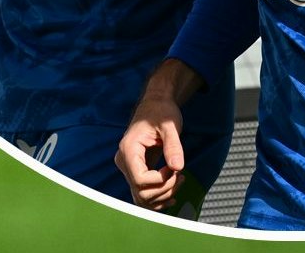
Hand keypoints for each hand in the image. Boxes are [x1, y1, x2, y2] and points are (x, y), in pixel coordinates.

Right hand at [113, 67, 200, 210]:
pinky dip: (157, 199)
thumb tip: (177, 167)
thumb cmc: (161, 111)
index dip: (160, 180)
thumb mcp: (170, 125)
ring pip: (141, 197)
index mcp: (129, 149)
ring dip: (162, 196)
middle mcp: (124, 161)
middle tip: (180, 176)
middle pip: (141, 192)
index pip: (140, 180)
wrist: (155, 105)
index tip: (174, 169)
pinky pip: (142, 193)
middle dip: (164, 189)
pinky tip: (171, 193)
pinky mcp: (134, 170)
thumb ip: (173, 146)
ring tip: (178, 181)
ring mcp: (128, 167)